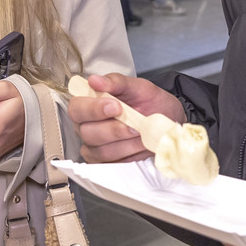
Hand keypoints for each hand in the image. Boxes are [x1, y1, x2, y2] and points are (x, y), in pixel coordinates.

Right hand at [68, 73, 185, 163]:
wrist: (168, 120)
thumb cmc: (149, 102)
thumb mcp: (138, 87)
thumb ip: (116, 82)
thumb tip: (94, 80)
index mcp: (89, 105)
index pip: (77, 108)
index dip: (93, 109)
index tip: (116, 106)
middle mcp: (87, 127)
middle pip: (87, 133)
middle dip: (113, 129)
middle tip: (134, 125)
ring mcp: (95, 148)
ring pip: (101, 151)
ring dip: (125, 143)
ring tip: (141, 134)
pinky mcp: (107, 164)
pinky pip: (113, 164)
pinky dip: (130, 155)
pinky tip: (140, 145)